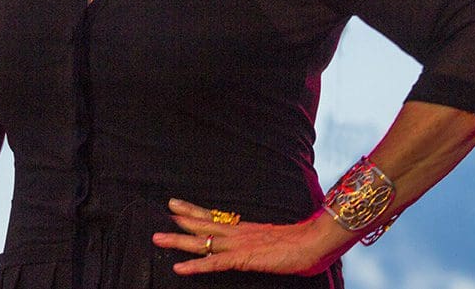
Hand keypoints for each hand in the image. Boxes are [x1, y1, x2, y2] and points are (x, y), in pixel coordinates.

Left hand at [151, 198, 354, 276]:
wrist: (316, 241)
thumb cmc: (304, 244)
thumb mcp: (278, 245)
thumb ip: (264, 247)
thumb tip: (263, 249)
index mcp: (246, 229)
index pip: (215, 218)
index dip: (195, 212)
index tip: (178, 206)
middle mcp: (239, 233)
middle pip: (204, 223)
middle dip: (182, 218)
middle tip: (162, 212)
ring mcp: (239, 244)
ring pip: (202, 241)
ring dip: (178, 240)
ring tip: (158, 238)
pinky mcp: (243, 258)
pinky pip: (214, 263)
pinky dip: (194, 265)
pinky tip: (179, 267)